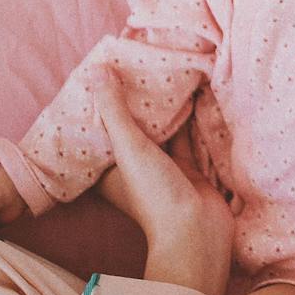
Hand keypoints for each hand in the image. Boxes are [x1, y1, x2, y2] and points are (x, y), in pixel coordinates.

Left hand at [89, 67, 233, 294]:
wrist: (197, 231)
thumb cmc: (154, 195)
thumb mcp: (129, 149)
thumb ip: (116, 111)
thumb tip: (98, 70)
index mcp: (109, 170)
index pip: (99, 132)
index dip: (98, 106)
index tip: (99, 74)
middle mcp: (133, 168)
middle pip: (130, 128)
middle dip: (133, 100)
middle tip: (135, 64)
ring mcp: (162, 167)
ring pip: (160, 130)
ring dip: (162, 106)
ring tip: (163, 70)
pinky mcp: (188, 167)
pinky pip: (186, 135)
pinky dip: (188, 116)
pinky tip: (192, 90)